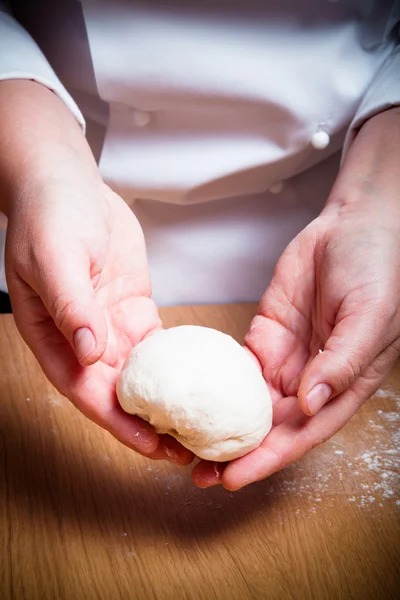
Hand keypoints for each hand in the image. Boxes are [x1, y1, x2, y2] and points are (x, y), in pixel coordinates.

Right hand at [1, 80, 191, 464]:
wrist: (68, 183)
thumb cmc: (50, 215)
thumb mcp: (57, 258)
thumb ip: (72, 306)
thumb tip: (91, 353)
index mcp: (55, 337)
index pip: (86, 391)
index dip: (117, 423)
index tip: (151, 446)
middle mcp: (83, 340)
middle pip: (117, 394)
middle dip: (149, 426)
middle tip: (187, 451)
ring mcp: (110, 326)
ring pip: (141, 377)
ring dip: (166, 404)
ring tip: (199, 427)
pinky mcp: (133, 310)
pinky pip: (158, 346)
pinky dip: (177, 366)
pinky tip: (200, 382)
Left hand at [193, 107, 399, 488]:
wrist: (353, 224)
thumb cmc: (376, 267)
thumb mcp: (368, 314)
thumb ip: (341, 361)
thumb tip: (310, 404)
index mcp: (343, 384)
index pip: (304, 432)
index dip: (270, 458)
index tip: (233, 478)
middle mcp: (312, 379)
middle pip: (272, 426)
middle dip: (237, 453)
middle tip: (197, 473)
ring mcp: (287, 357)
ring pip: (250, 402)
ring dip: (221, 425)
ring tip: (186, 444)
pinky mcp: (266, 335)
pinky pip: (238, 366)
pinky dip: (216, 384)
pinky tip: (191, 398)